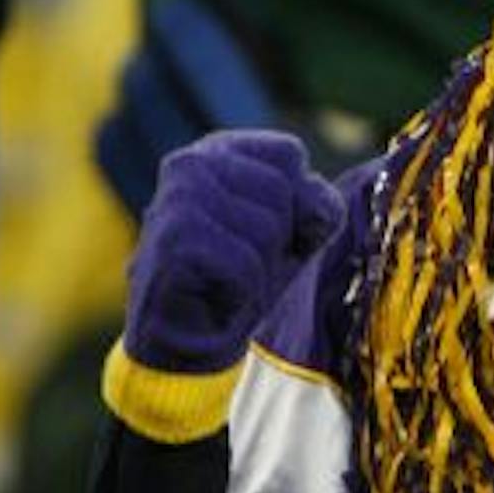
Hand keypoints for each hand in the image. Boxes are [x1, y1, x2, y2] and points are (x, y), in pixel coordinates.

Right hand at [124, 131, 343, 373]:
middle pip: (282, 190)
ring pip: (268, 228)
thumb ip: (317, 205)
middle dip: (281, 238)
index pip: (288, 153)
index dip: (299, 202)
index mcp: (218, 150)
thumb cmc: (244, 280)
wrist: (186, 342)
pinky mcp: (174, 242)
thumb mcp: (296, 233)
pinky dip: (244, 290)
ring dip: (262, 267)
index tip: (274, 233)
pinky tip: (217, 295)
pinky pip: (246, 264)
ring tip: (231, 279)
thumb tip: (319, 206)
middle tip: (248, 263)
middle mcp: (190, 163)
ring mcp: (177, 200)